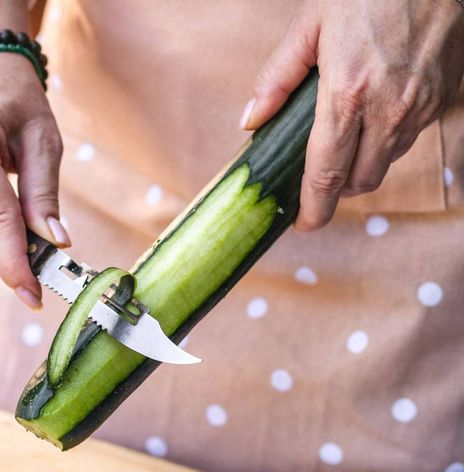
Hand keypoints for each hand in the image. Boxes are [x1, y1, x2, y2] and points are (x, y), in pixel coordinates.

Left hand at [241, 0, 463, 230]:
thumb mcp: (309, 27)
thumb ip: (276, 79)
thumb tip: (251, 121)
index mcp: (347, 96)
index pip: (326, 174)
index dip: (313, 208)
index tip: (301, 224)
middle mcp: (388, 111)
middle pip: (358, 181)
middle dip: (333, 191)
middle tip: (314, 182)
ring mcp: (419, 109)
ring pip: (384, 165)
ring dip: (359, 168)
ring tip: (340, 147)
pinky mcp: (441, 101)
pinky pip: (407, 141)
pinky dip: (384, 143)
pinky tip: (371, 118)